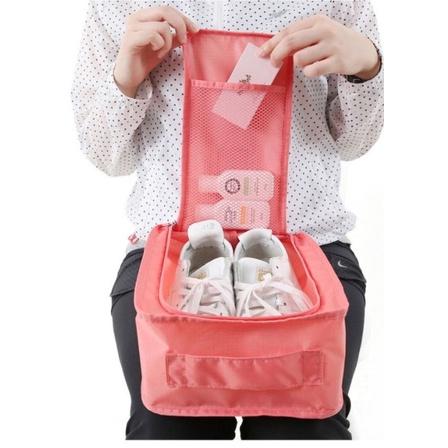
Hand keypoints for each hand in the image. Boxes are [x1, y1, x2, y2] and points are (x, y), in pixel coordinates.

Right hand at [114, 6, 197, 97]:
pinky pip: (153, 35)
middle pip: (166, 11)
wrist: (130, 76)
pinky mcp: (131, 39)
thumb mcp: (164, 46)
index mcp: (145, 16)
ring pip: (162, 26)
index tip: (195, 30)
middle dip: (180, 26)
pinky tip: (156, 52)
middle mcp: (137, 17)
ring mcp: (132, 27)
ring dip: (168, 42)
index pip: (168, 10)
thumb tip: (190, 31)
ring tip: (162, 52)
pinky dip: (159, 45)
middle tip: (184, 41)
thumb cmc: (145, 59)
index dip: (184, 19)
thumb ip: (175, 37)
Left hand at [259, 14, 379, 79]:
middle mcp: (324, 31)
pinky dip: (308, 72)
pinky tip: (314, 70)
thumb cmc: (333, 42)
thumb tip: (272, 49)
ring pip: (300, 58)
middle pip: (291, 42)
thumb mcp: (318, 33)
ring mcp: (332, 46)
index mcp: (316, 21)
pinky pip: (313, 71)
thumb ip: (298, 38)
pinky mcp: (338, 62)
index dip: (272, 44)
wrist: (362, 50)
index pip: (288, 31)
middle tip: (273, 64)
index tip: (261, 54)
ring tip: (305, 64)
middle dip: (276, 55)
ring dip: (297, 65)